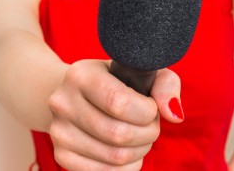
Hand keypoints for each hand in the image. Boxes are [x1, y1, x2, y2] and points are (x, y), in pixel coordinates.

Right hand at [48, 59, 182, 169]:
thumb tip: (174, 115)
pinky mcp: (62, 155)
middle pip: (119, 134)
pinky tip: (129, 151)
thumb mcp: (140, 71)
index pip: (119, 102)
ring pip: (115, 157)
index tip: (151, 107)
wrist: (78, 94)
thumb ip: (165, 85)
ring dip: (140, 150)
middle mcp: (63, 102)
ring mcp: (59, 131)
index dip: (146, 112)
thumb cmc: (117, 81)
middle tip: (150, 125)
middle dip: (148, 133)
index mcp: (81, 75)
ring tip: (140, 136)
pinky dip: (127, 167)